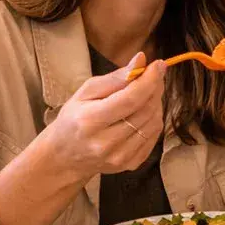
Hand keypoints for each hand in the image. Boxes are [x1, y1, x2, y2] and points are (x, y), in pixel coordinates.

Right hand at [45, 52, 165, 182]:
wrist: (65, 156)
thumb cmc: (74, 118)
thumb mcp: (85, 92)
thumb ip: (115, 77)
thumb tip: (141, 60)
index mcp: (90, 121)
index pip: (130, 99)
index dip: (149, 80)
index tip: (159, 64)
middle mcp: (106, 143)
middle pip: (145, 111)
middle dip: (155, 89)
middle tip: (154, 76)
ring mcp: (120, 157)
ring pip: (153, 123)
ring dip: (155, 104)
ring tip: (145, 95)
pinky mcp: (131, 164)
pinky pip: (154, 136)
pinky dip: (153, 120)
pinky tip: (143, 113)